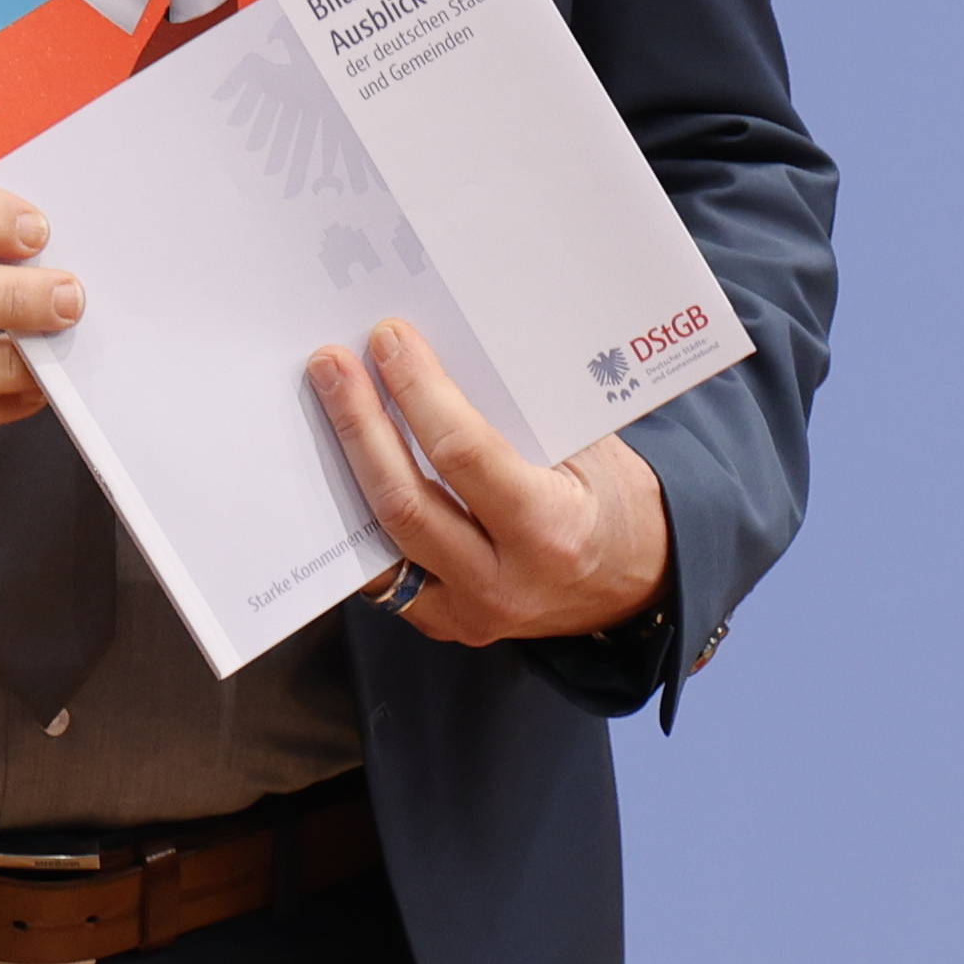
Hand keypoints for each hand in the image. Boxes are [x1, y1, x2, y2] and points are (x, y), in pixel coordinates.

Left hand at [309, 316, 672, 646]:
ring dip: (345, 470)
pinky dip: (360, 519)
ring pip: (380, 542)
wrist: (638, 580)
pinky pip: (385, 572)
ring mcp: (469, 612)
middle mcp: (504, 583)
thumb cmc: (614, 501)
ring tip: (325, 407)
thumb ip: (516, 415)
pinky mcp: (446, 623)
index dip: (418, 392)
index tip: (389, 340)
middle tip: (332, 365)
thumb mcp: (586, 449)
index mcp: (550, 530)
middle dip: (359, 425)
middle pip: (405, 501)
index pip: (463, 454)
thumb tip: (437, 353)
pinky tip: (341, 469)